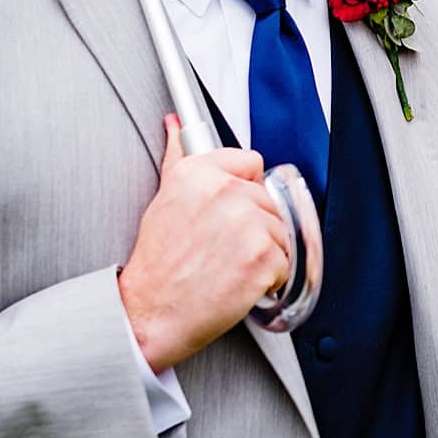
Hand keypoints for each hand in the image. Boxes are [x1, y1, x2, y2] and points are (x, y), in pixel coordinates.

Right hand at [118, 114, 290, 372]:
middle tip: (223, 247)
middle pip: (268, 199)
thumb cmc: (157, 263)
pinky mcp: (263, 257)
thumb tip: (176, 125)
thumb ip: (179, 157)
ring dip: (264, 251)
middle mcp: (225, 192)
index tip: (232, 208)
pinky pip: (286, 260)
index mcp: (200, 173)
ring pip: (281, 229)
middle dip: (254, 224)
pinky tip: (240, 281)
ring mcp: (247, 224)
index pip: (251, 162)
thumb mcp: (164, 199)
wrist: (151, 312)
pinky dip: (270, 277)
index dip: (245, 188)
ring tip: (229, 265)